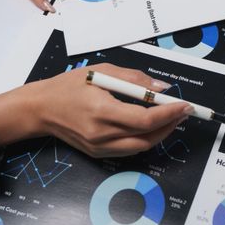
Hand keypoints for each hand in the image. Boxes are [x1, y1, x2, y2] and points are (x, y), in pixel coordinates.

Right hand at [0, 63, 191, 156]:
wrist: (40, 109)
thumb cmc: (68, 86)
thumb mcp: (101, 71)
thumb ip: (134, 79)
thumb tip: (162, 87)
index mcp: (101, 111)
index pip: (145, 119)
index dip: (169, 114)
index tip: (185, 105)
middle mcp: (101, 134)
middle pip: (147, 137)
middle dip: (170, 125)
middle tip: (184, 112)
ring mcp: (99, 147)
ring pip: (141, 147)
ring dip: (161, 134)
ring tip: (172, 118)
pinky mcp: (98, 153)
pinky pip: (129, 149)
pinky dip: (145, 139)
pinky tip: (152, 126)